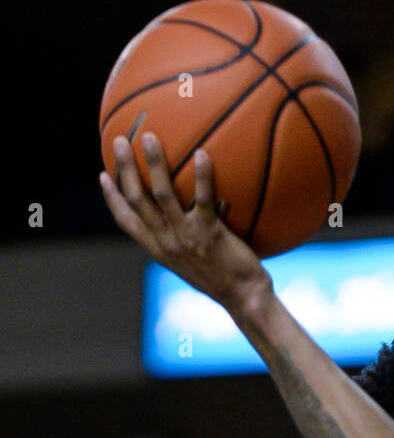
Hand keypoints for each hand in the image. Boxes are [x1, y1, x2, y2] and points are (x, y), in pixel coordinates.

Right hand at [99, 135, 271, 313]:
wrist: (244, 299)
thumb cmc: (223, 279)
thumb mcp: (191, 262)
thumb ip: (179, 241)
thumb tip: (180, 217)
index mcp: (158, 250)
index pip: (126, 221)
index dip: (112, 198)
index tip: (104, 175)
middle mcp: (167, 243)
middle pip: (137, 200)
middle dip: (125, 168)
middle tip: (122, 140)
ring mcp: (186, 239)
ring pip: (162, 195)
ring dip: (154, 164)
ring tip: (150, 137)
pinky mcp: (210, 235)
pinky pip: (203, 200)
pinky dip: (202, 176)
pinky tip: (202, 153)